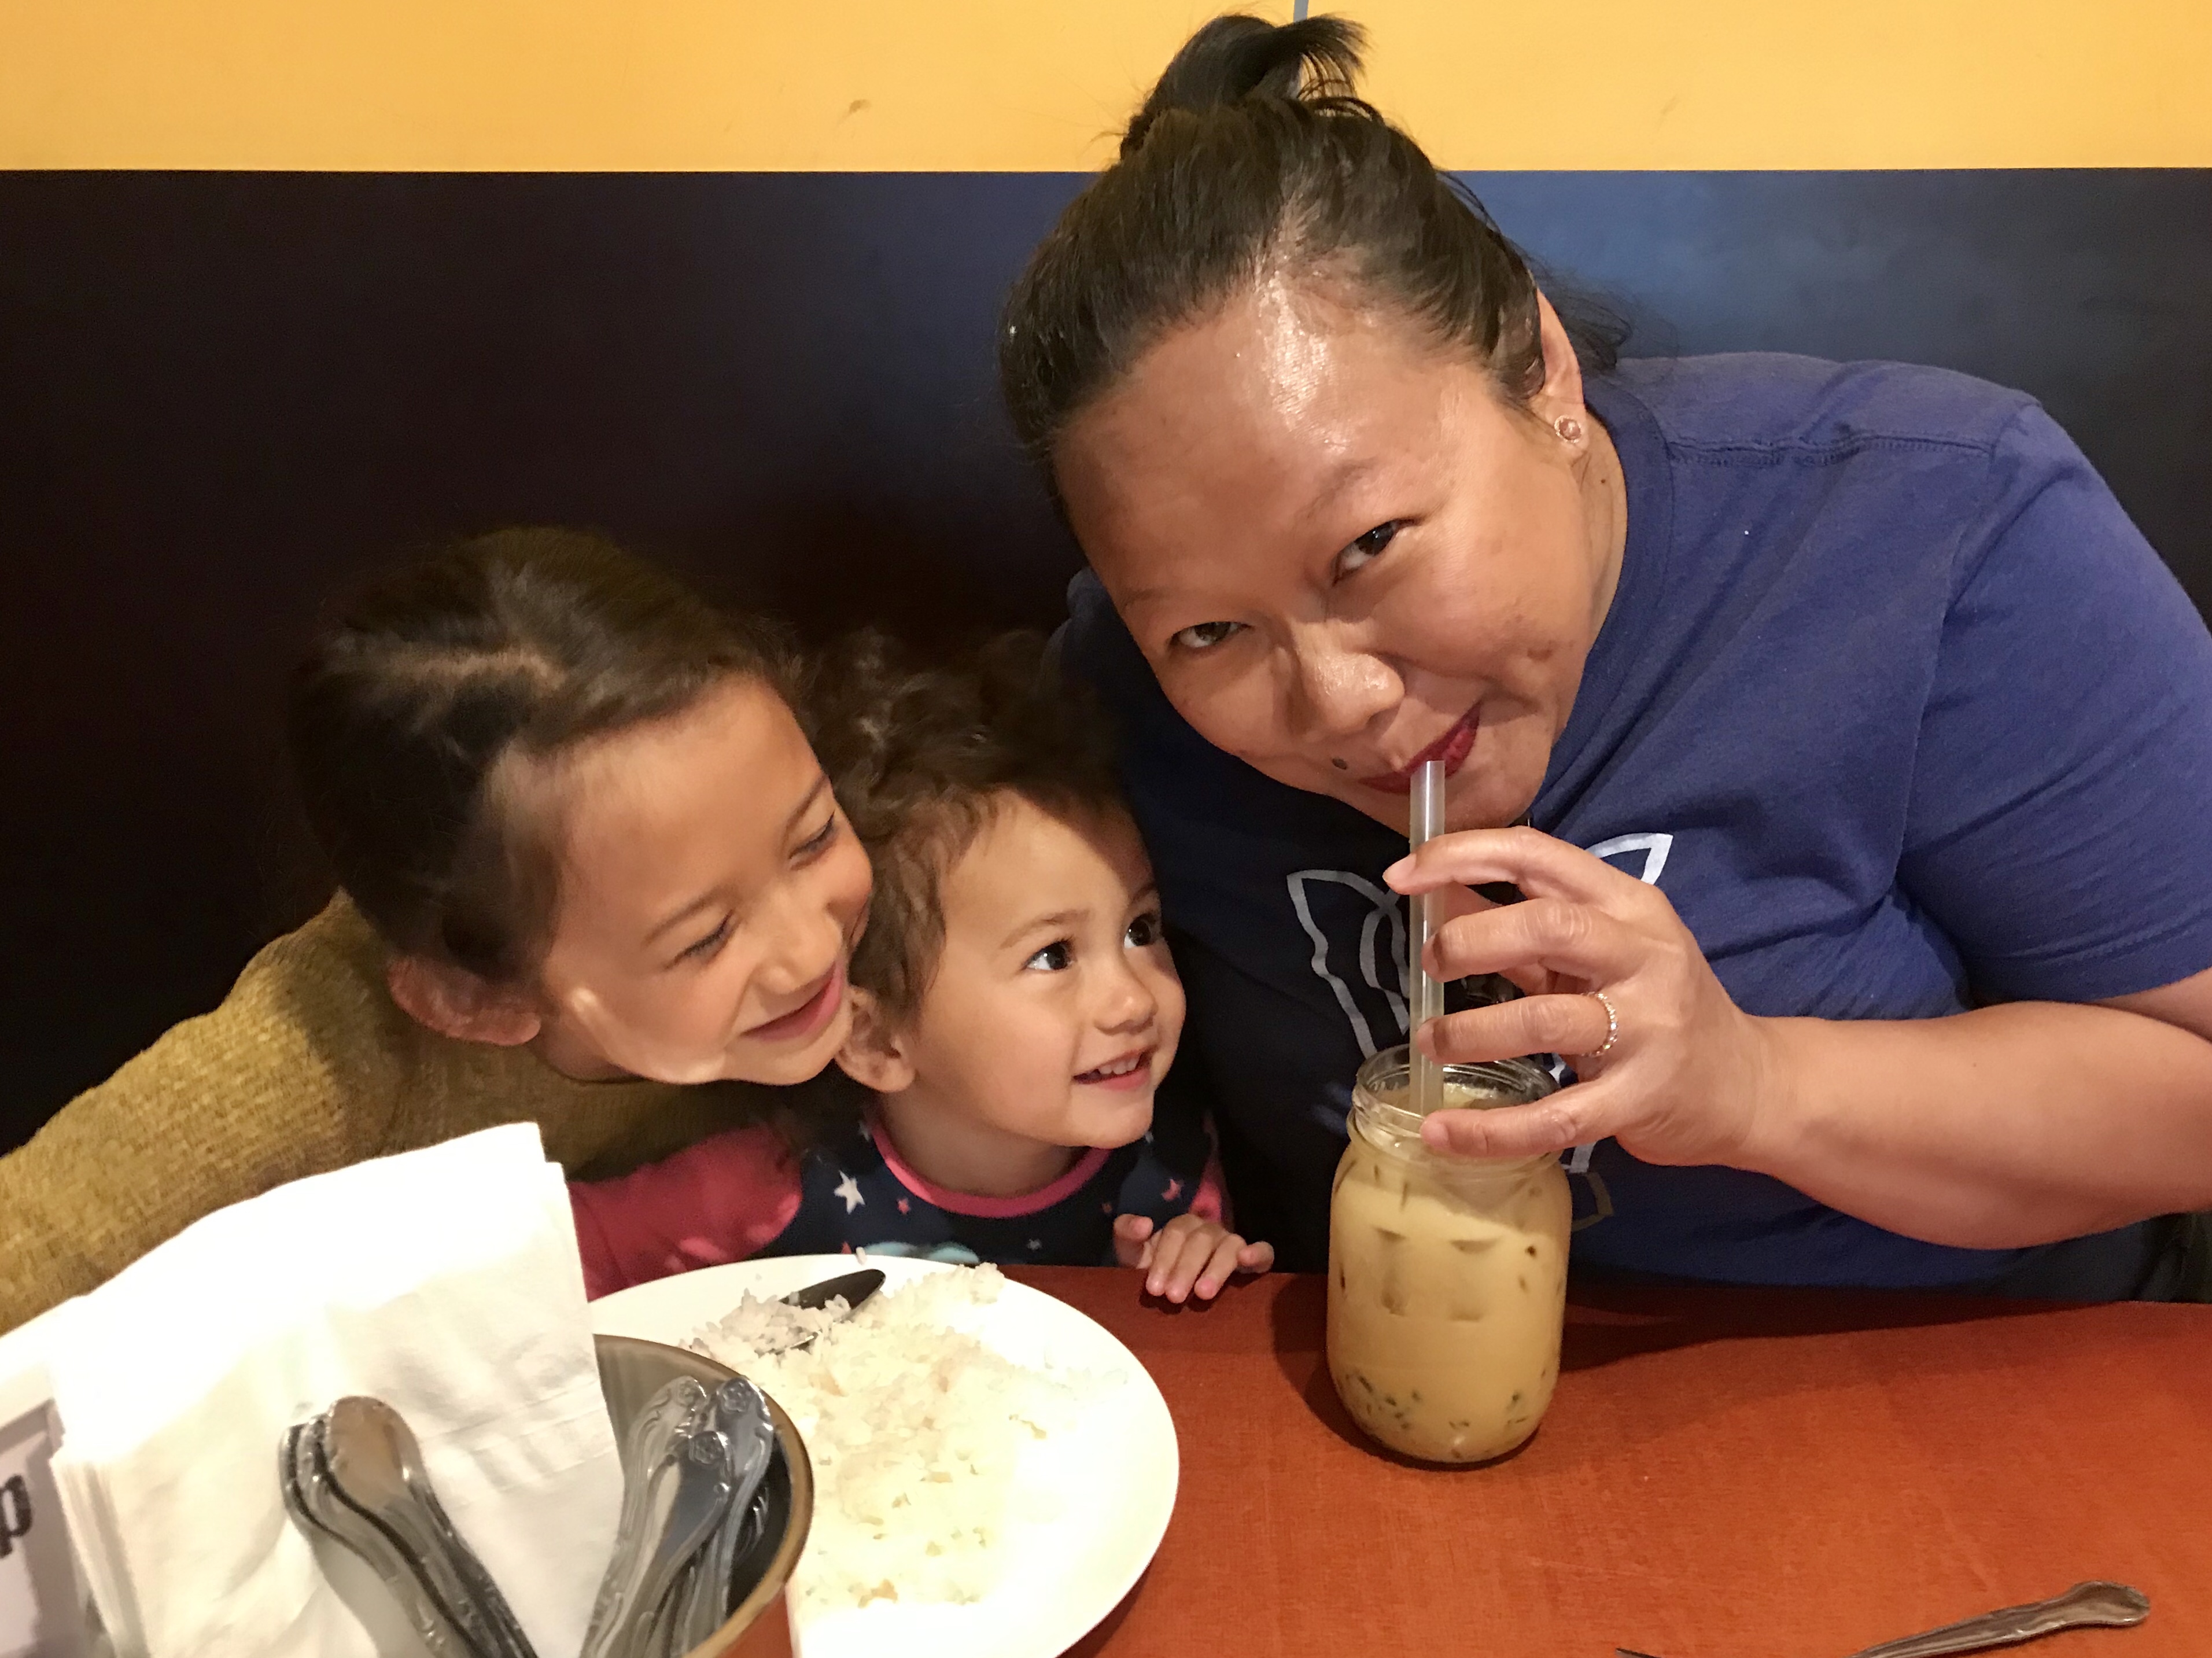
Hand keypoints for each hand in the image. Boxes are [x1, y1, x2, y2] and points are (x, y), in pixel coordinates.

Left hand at [1112, 1212, 1274, 1302]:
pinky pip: (1264, 1251)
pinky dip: (1258, 1253)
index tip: (1154, 1288)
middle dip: (1186, 1268)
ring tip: (1203, 1293)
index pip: (1176, 1234)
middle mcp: (1208, 1231)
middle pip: (1201, 1240)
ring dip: (1216, 1268)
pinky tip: (1248, 1260)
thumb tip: (1145, 1223)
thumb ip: (1128, 1236)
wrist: (1175, 1294)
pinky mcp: (1253, 1260)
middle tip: (1174, 1297)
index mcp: (1181, 1227)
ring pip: (1230, 1245)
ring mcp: (1232, 1244)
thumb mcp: (1133, 1257)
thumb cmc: (1155, 1273)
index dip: (1165, 1259)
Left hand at [1386, 825, 1779, 1169]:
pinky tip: (1442, 1134)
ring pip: (1543, 1019)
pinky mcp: (1640, 1099)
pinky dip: (1490, 1130)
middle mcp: (1643, 955)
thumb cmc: (1656, 1005)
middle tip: (1428, 965)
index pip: (1537, 855)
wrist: (1749, 1085)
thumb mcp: (1600, 949)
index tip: (1400, 875)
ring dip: (1469, 1032)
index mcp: (1628, 904)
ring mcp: (1647, 1028)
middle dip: (1468, 940)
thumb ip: (1524, 921)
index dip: (1461, 856)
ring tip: (1430, 1043)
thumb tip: (1434, 894)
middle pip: (1545, 925)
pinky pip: (1554, 1117)